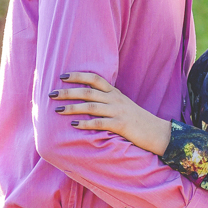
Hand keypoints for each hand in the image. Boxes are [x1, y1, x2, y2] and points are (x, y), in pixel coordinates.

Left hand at [52, 73, 171, 155]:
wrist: (156, 131)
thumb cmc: (136, 120)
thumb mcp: (123, 105)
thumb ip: (107, 99)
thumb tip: (86, 99)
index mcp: (115, 92)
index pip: (95, 78)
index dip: (78, 76)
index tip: (62, 76)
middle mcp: (115, 99)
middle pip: (88, 91)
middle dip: (68, 92)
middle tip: (51, 93)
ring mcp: (118, 111)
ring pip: (91, 106)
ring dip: (72, 107)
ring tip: (57, 109)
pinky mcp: (120, 125)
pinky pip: (100, 123)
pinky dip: (86, 123)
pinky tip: (74, 124)